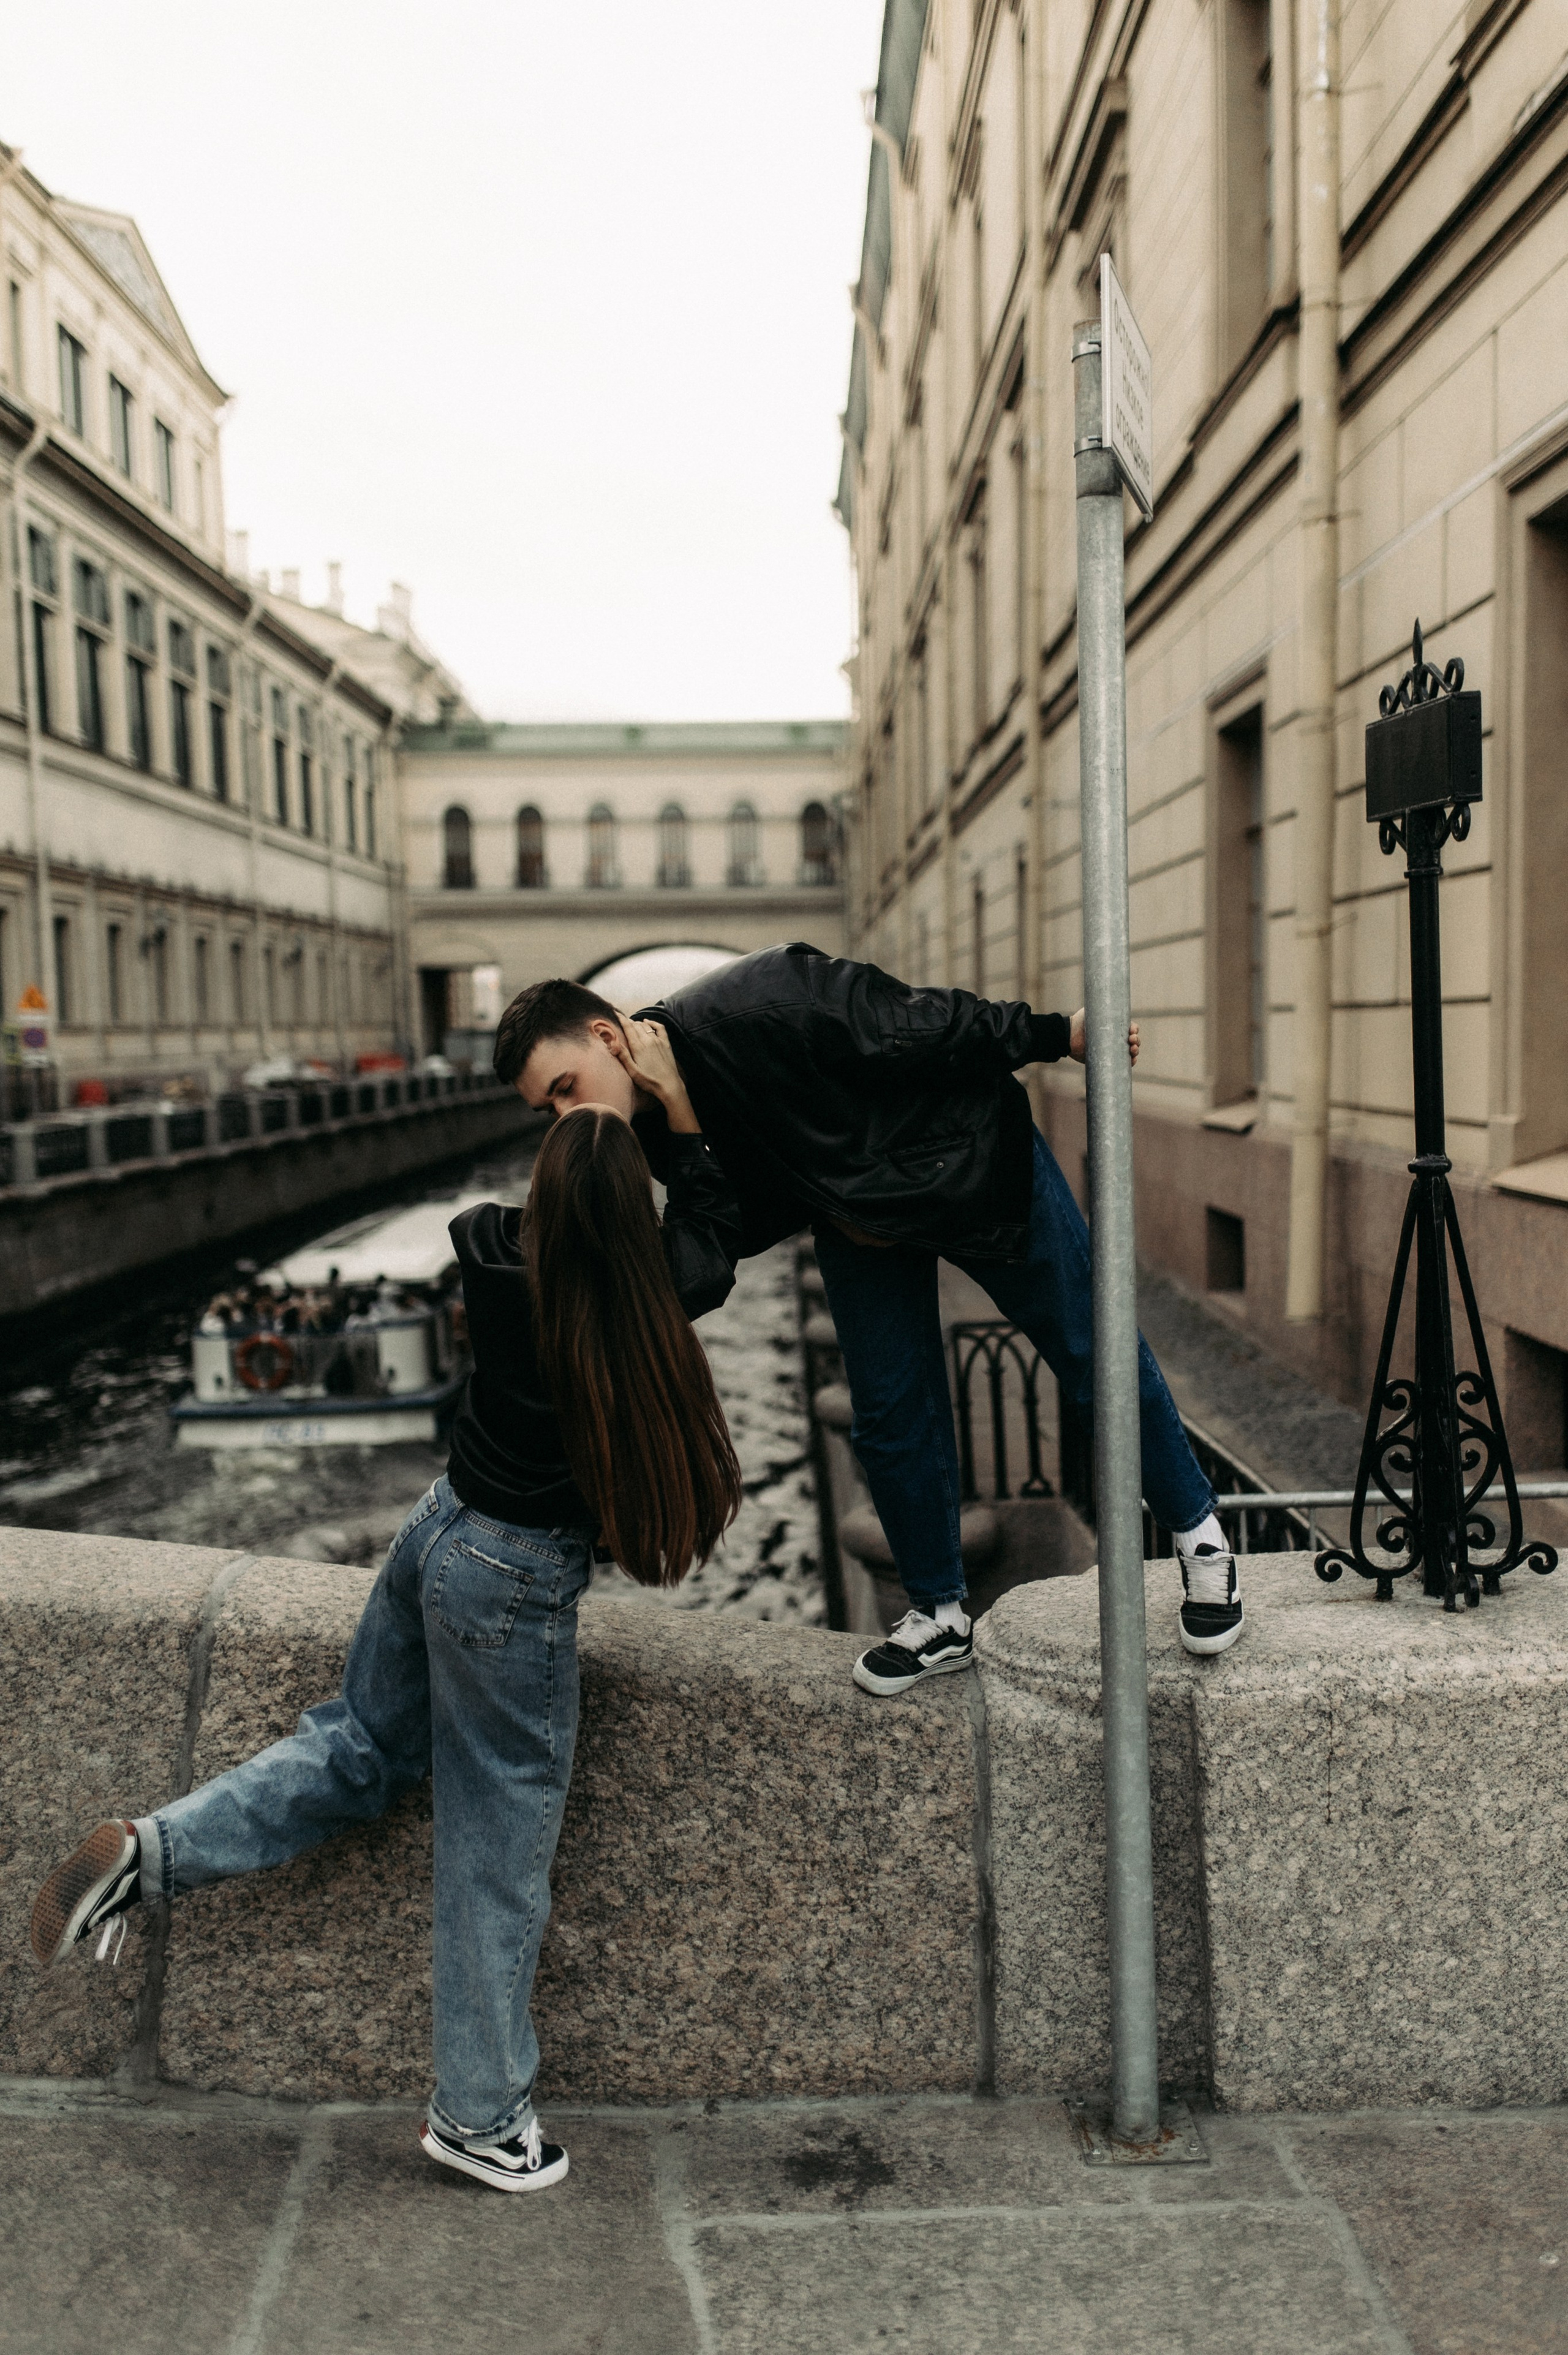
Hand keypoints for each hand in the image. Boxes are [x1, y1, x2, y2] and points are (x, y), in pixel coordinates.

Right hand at [608, 1018, 700, 1132]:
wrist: (669, 1085)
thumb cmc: (649, 1080)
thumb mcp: (633, 1071)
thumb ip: (623, 1056)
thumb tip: (613, 1043)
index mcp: (638, 1047)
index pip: (628, 1028)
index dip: (621, 1019)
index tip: (616, 1013)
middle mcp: (648, 1040)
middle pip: (636, 1025)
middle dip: (628, 1021)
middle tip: (622, 1020)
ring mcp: (658, 1041)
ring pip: (646, 1026)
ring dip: (638, 1023)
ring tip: (632, 1023)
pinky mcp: (666, 1043)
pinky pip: (660, 1028)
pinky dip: (653, 1022)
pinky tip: (648, 1021)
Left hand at [1069, 1009, 1139, 1065]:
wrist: (1068, 1037)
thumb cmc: (1080, 1022)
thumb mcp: (1091, 1011)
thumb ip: (1100, 1006)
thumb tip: (1108, 998)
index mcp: (1116, 1026)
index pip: (1131, 1028)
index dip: (1134, 1029)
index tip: (1132, 1030)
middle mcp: (1116, 1038)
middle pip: (1133, 1040)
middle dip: (1136, 1040)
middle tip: (1131, 1040)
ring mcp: (1113, 1050)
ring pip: (1131, 1052)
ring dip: (1135, 1051)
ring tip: (1133, 1050)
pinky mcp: (1108, 1061)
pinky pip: (1123, 1063)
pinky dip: (1130, 1063)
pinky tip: (1132, 1061)